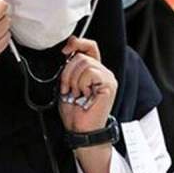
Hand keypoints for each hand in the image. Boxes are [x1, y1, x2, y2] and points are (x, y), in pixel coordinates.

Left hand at [58, 37, 117, 172]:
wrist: (81, 129)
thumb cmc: (75, 112)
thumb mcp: (68, 85)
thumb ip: (70, 69)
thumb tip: (66, 53)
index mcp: (95, 71)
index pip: (90, 46)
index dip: (77, 43)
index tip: (65, 50)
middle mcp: (103, 72)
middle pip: (81, 56)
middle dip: (68, 73)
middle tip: (68, 89)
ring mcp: (108, 78)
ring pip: (84, 63)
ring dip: (73, 80)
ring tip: (76, 94)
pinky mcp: (108, 84)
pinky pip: (90, 73)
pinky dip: (81, 84)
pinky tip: (84, 95)